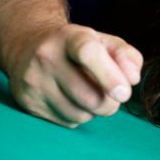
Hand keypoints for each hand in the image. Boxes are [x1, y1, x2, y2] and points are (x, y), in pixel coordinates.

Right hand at [7, 23, 142, 126]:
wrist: (27, 47)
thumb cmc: (76, 47)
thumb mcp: (103, 41)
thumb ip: (127, 56)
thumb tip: (132, 79)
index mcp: (69, 37)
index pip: (88, 53)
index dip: (109, 76)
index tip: (124, 94)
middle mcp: (47, 57)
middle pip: (89, 97)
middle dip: (110, 103)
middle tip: (112, 94)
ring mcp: (34, 81)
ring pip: (80, 114)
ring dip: (94, 111)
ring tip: (88, 93)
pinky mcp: (28, 102)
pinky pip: (66, 122)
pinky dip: (77, 116)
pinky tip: (70, 99)